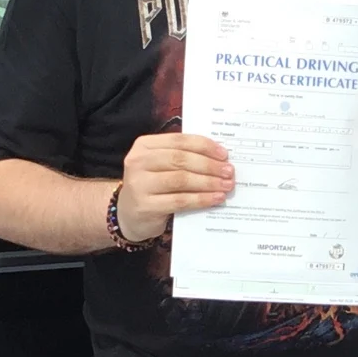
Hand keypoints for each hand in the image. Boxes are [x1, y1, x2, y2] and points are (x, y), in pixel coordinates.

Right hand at [115, 131, 233, 240]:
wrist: (128, 215)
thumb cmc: (152, 186)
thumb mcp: (160, 166)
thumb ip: (182, 157)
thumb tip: (219, 158)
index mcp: (144, 145)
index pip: (179, 141)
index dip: (204, 146)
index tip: (224, 154)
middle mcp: (138, 162)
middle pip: (181, 159)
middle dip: (209, 165)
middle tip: (229, 172)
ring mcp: (139, 184)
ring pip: (181, 180)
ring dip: (208, 182)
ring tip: (226, 185)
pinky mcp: (145, 206)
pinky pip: (180, 200)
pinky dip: (201, 199)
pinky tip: (216, 199)